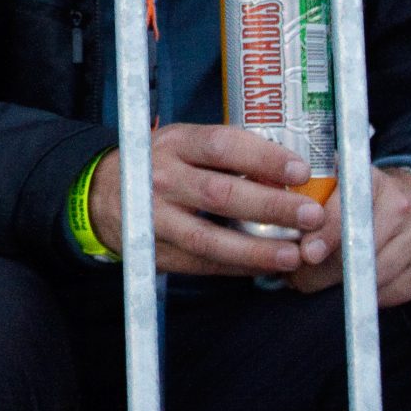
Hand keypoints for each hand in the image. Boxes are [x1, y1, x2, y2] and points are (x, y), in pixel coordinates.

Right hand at [92, 125, 334, 276]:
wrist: (100, 194)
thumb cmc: (162, 163)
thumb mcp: (185, 143)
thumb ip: (228, 154)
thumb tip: (288, 172)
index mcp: (175, 143)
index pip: (222, 145)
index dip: (262, 157)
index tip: (300, 170)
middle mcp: (162, 178)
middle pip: (221, 194)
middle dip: (271, 206)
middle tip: (311, 215)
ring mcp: (155, 218)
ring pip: (209, 238)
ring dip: (256, 249)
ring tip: (293, 254)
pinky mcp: (155, 251)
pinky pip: (201, 264)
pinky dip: (237, 268)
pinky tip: (266, 267)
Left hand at [283, 168, 410, 306]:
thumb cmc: (358, 197)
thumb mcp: (333, 180)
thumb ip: (304, 191)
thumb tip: (268, 208)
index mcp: (372, 181)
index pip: (348, 210)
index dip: (326, 234)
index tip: (307, 253)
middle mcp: (402, 206)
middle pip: (361, 250)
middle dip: (324, 271)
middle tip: (298, 279)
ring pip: (376, 276)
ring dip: (342, 288)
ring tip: (317, 284)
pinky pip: (393, 292)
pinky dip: (367, 296)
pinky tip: (351, 288)